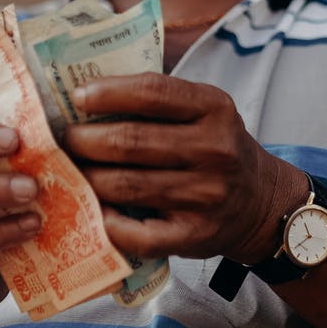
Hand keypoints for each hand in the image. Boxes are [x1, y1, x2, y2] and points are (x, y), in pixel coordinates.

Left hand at [62, 73, 300, 262]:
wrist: (262, 204)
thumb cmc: (216, 150)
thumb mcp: (206, 112)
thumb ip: (160, 102)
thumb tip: (86, 96)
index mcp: (215, 109)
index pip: (152, 92)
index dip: (107, 92)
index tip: (77, 97)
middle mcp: (214, 151)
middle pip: (129, 142)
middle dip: (84, 140)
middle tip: (65, 141)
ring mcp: (206, 196)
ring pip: (125, 185)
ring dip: (87, 178)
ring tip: (71, 171)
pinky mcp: (194, 235)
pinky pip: (137, 233)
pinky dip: (107, 223)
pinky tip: (93, 211)